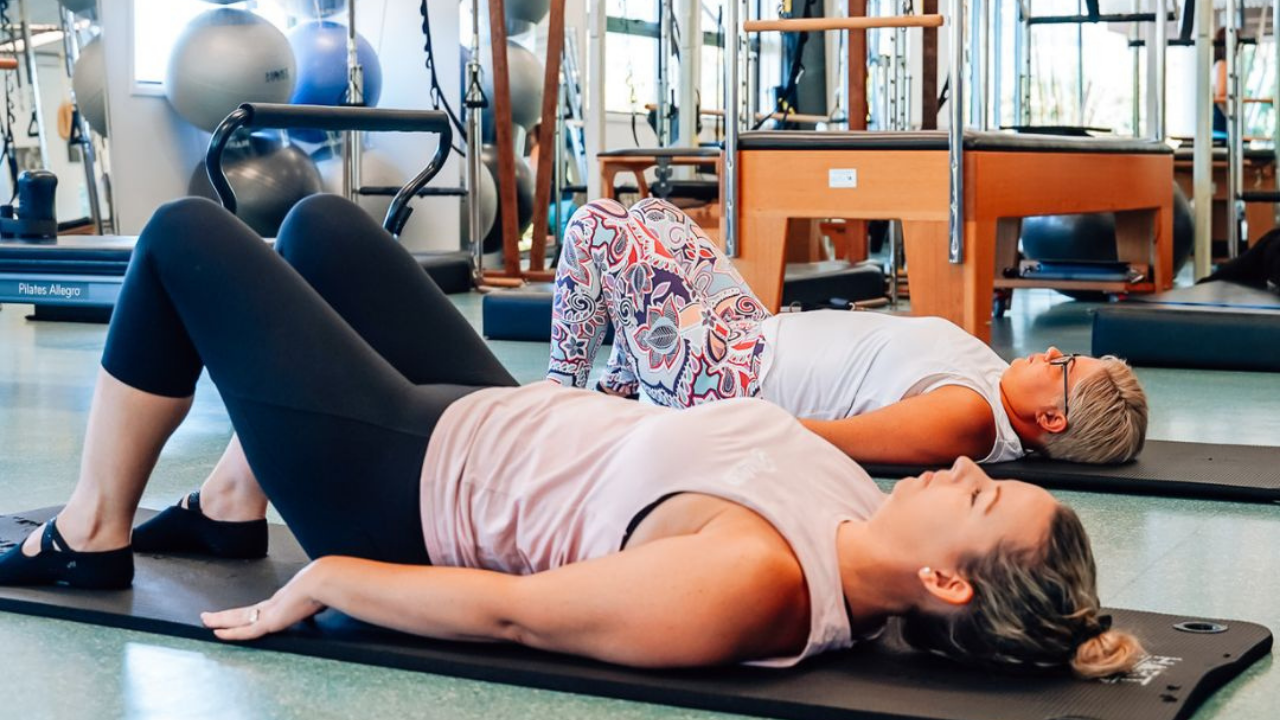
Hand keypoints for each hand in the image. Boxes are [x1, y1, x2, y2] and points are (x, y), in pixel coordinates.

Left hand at [201, 560, 327, 640]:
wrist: (320, 582)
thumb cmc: (321, 587)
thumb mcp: (315, 598)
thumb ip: (312, 604)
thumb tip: (320, 604)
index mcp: (282, 601)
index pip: (257, 609)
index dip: (243, 613)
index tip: (233, 614)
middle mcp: (271, 605)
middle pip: (242, 612)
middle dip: (224, 615)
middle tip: (208, 615)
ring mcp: (268, 613)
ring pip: (237, 619)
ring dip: (220, 620)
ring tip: (205, 620)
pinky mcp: (269, 622)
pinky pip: (245, 630)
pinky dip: (231, 633)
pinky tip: (218, 633)